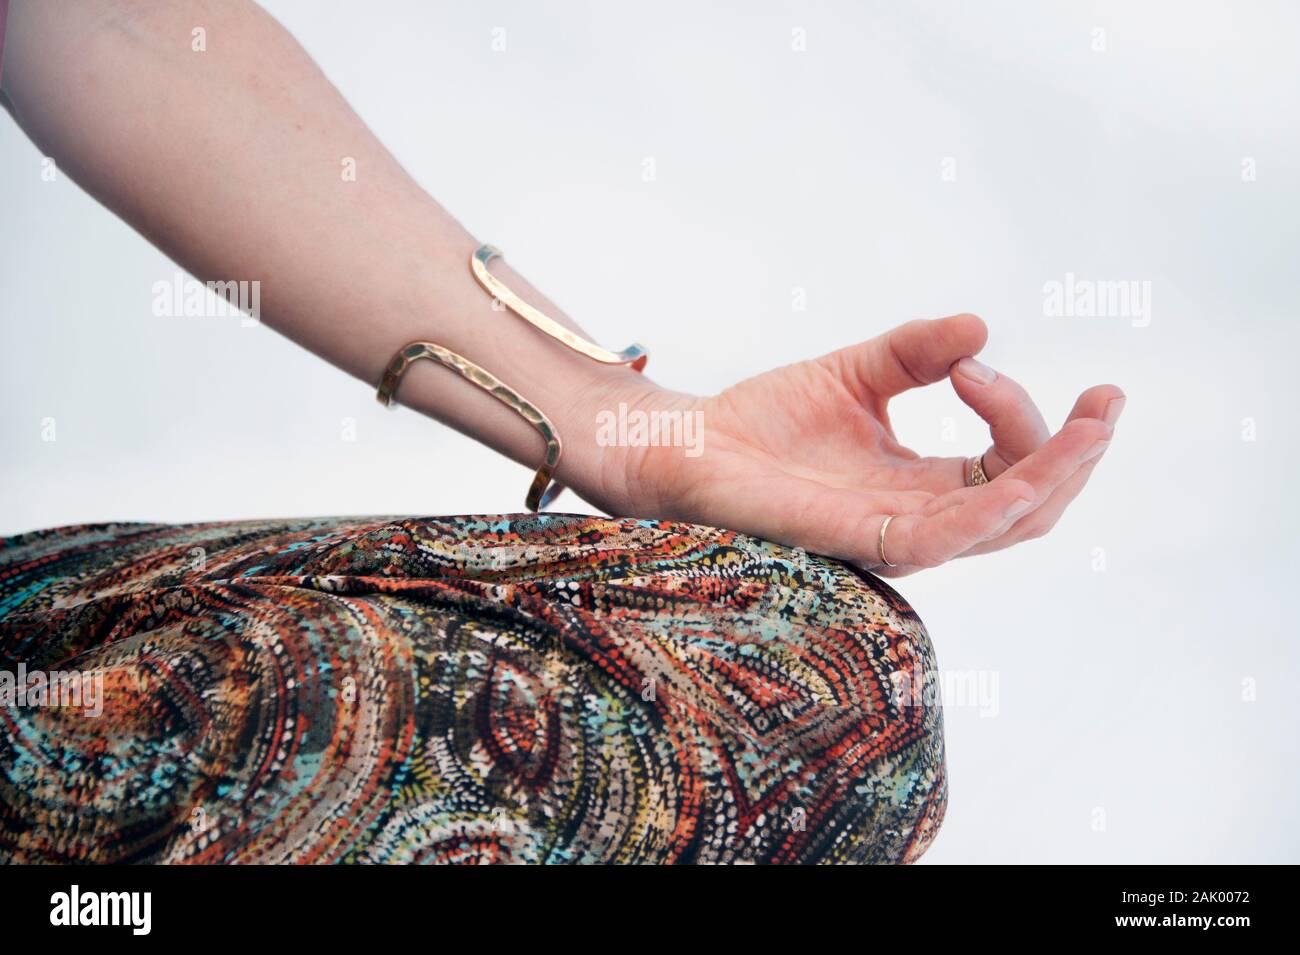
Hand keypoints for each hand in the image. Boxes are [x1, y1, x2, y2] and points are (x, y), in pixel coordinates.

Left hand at [586, 314, 1122, 575]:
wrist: (686, 444)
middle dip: (1077, 455)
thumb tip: (980, 328)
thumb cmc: (763, 422)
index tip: (974, 360)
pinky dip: (992, 510)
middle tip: (1108, 400)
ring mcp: (891, 535)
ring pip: (1003, 527)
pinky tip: (1025, 473)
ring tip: (1094, 427)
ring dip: (1056, 478)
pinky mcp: (857, 539)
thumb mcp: (856, 373)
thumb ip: (915, 353)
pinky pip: (943, 540)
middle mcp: (919, 517)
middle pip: (1030, 506)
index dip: (1021, 414)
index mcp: (922, 485)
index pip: (1008, 462)